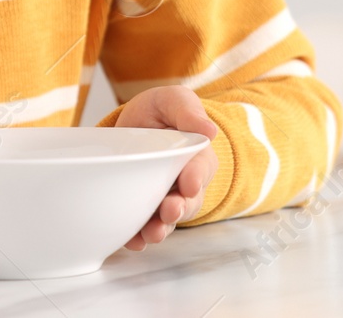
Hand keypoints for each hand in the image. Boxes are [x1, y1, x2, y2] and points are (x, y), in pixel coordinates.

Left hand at [112, 85, 218, 250]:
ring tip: (152, 233)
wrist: (132, 123)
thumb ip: (188, 111)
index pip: (201, 169)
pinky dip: (138, 237)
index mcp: (196, 156)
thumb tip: (209, 130)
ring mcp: (164, 198)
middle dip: (180, 208)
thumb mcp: (173, 101)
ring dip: (161, 229)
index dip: (196, 177)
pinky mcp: (143, 208)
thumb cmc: (160, 111)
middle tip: (170, 210)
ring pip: (168, 220)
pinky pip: (143, 228)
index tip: (189, 183)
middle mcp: (184, 183)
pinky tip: (132, 241)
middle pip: (188, 201)